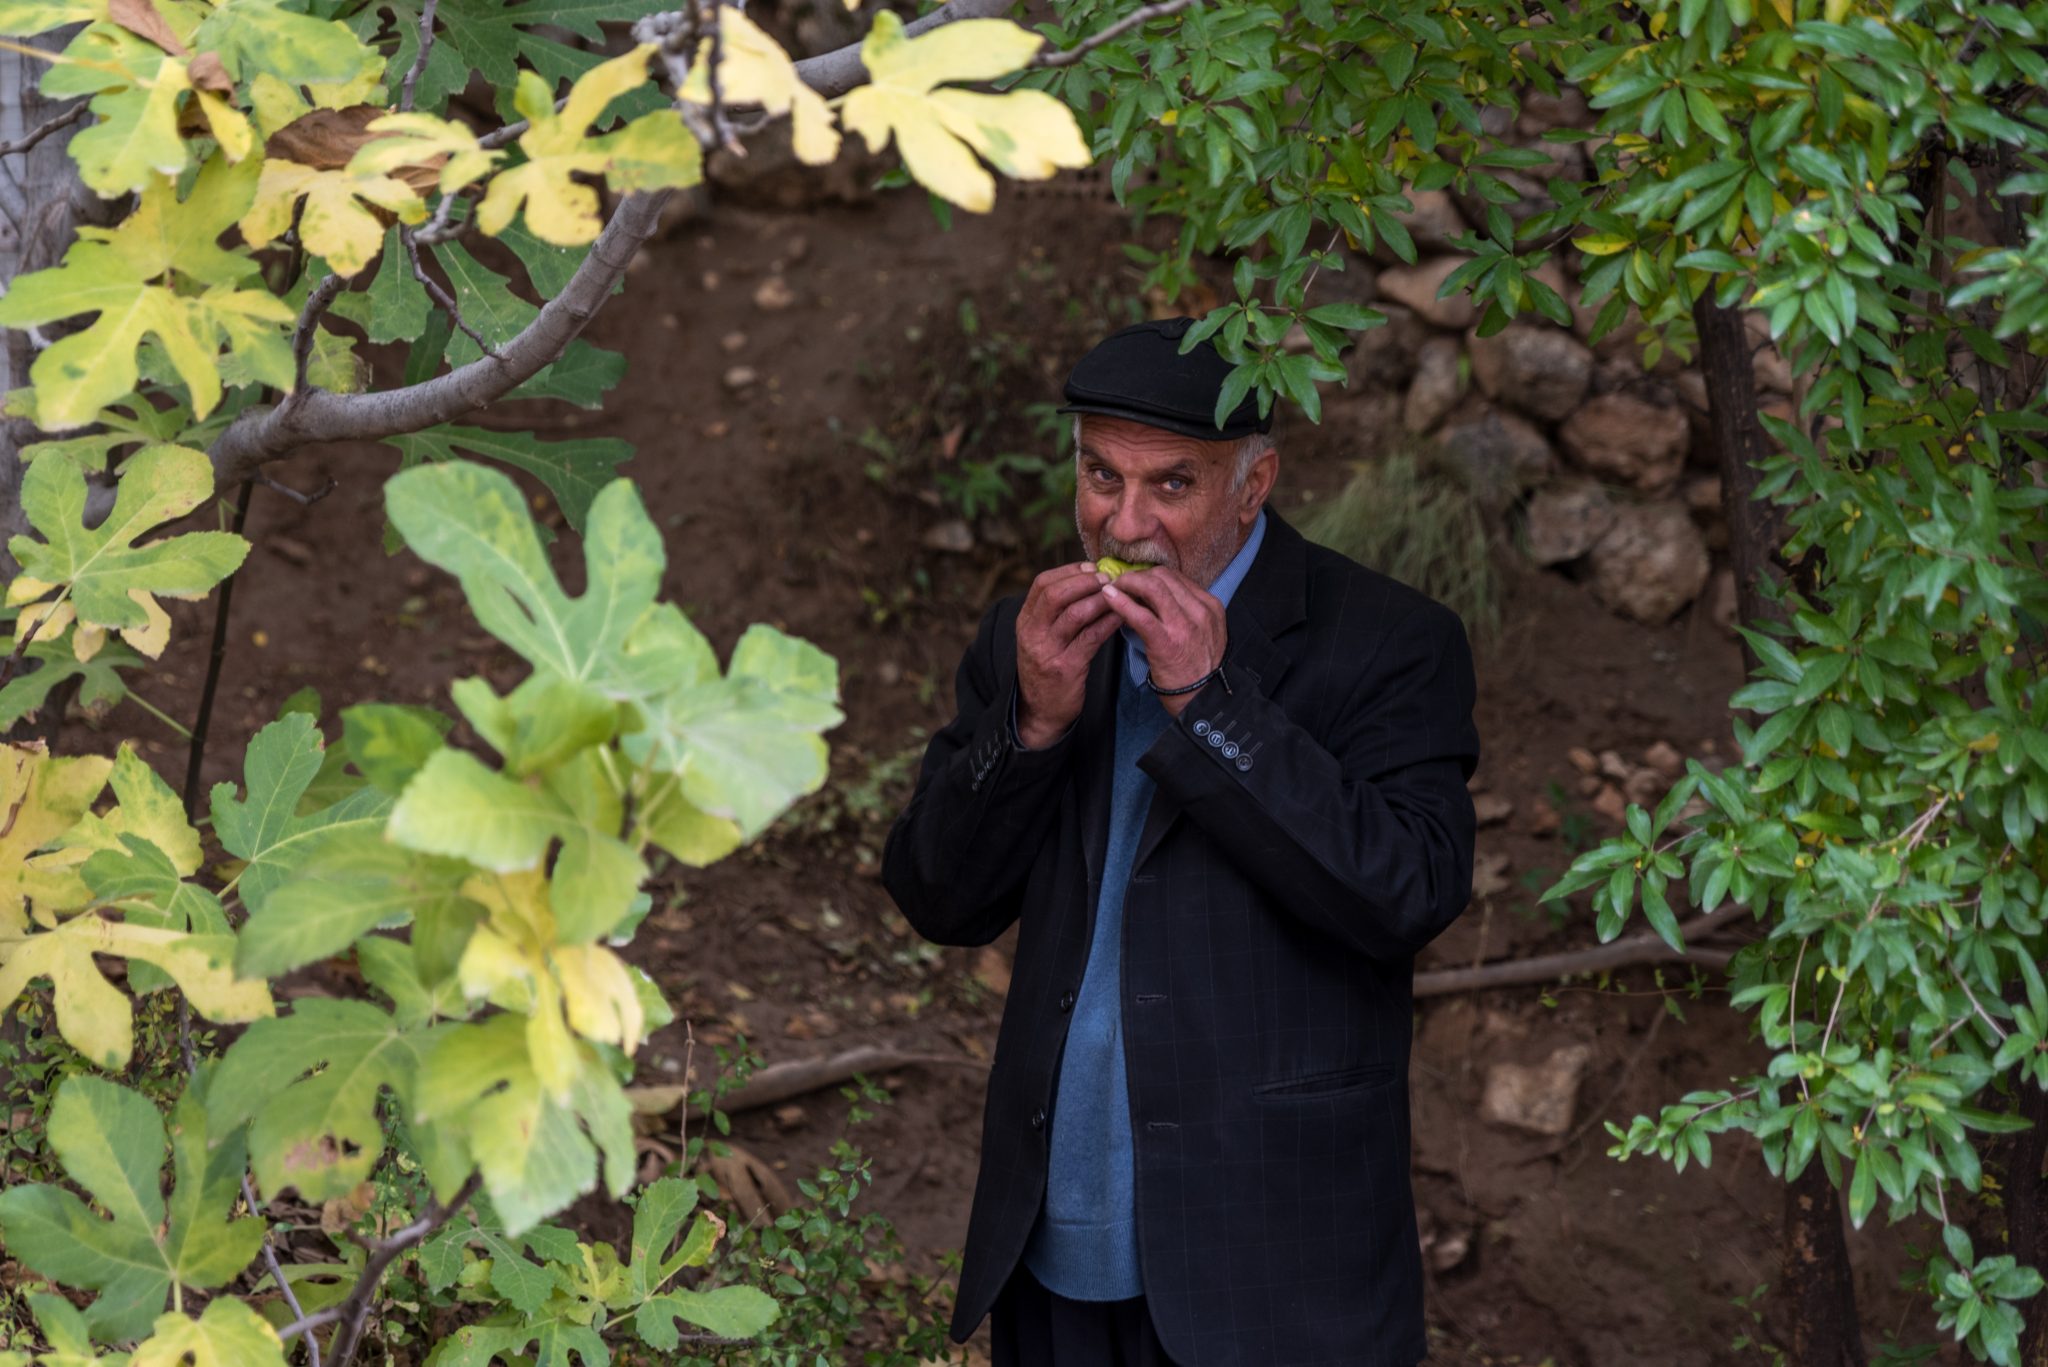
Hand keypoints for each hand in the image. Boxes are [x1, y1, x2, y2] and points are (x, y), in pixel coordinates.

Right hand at [1015, 563, 1121, 747]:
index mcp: (1025, 621)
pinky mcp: (1066, 668)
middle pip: (1056, 594)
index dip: (1068, 571)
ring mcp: (1047, 651)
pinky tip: (1121, 616)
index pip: (1042, 584)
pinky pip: (1091, 637)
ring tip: (1119, 594)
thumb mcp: (1041, 638)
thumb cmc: (1047, 668)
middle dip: (1085, 581)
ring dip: (1100, 600)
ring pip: (1074, 614)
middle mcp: (1032, 633)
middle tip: (1107, 578)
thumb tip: (1086, 580)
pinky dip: (1108, 622)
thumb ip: (1055, 613)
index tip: (1091, 567)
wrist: (1041, 711)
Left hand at [1100, 567, 1226, 715]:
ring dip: (1128, 584)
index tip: (1135, 582)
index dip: (1150, 575)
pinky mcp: (1167, 642)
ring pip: (1152, 587)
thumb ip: (1184, 612)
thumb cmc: (1197, 669)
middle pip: (1163, 576)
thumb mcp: (1202, 633)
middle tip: (1120, 584)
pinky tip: (1108, 598)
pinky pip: (1141, 615)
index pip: (1175, 577)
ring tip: (1113, 589)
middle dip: (1137, 576)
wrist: (1204, 700)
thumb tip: (1150, 597)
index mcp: (1210, 606)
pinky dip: (1121, 603)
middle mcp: (1200, 611)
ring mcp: (1185, 626)